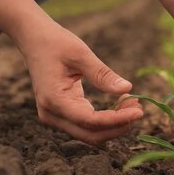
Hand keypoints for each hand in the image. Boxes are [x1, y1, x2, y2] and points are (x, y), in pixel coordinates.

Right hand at [18, 23, 142, 144]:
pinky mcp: (61, 113)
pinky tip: (120, 104)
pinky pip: (86, 125)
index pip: (90, 121)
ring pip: (89, 134)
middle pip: (90, 135)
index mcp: (54, 100)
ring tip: (132, 104)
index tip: (139, 111)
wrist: (34, 40)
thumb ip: (102, 74)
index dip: (117, 120)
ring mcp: (54, 116)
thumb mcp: (80, 54)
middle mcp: (51, 114)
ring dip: (113, 125)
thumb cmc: (56, 43)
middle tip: (139, 108)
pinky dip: (105, 120)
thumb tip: (127, 88)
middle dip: (118, 126)